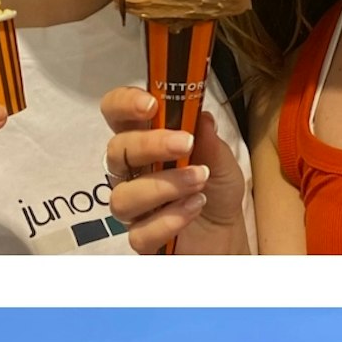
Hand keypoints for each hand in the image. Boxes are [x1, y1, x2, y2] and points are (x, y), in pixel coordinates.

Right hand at [101, 84, 247, 252]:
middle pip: (117, 151)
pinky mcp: (142, 238)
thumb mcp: (221, 160)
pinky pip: (140, 232)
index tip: (149, 104)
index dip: (124, 104)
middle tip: (185, 144)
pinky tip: (194, 207)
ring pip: (123, 196)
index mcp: (143, 142)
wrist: (226, 230)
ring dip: (164, 185)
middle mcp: (130, 172)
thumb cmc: (215, 188)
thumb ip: (209, 141)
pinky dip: (169, 219)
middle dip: (150, 144)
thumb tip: (202, 117)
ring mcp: (132, 207)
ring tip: (199, 182)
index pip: (116, 115)